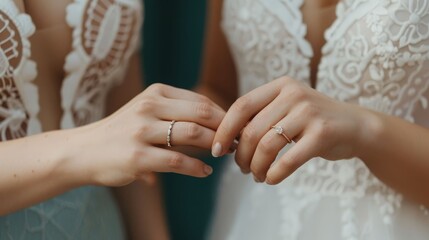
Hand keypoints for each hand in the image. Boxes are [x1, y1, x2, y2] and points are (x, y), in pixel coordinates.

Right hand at [77, 83, 224, 186]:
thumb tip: (217, 123)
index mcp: (155, 93)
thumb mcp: (146, 111)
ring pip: (192, 134)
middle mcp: (149, 107)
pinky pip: (177, 161)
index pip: (200, 101)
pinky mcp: (138, 157)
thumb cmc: (121, 131)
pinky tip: (205, 172)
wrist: (84, 151)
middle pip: (202, 113)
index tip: (235, 128)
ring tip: (223, 154)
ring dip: (214, 146)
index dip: (223, 115)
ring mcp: (142, 131)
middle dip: (224, 129)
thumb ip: (177, 112)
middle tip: (236, 141)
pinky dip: (197, 168)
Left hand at [212, 77, 369, 183]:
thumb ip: (261, 117)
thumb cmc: (313, 121)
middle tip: (242, 169)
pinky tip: (271, 180)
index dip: (224, 130)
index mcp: (280, 86)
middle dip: (241, 155)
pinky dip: (275, 174)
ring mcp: (309, 112)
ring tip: (257, 176)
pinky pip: (289, 159)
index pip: (241, 106)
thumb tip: (227, 140)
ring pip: (267, 146)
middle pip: (252, 130)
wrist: (356, 126)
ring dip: (256, 167)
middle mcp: (293, 94)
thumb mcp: (287, 109)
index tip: (216, 150)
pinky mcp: (323, 133)